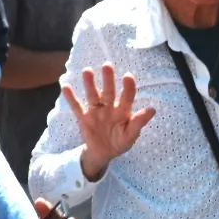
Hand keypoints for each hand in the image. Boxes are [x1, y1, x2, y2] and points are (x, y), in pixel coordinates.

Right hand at [61, 63, 154, 180]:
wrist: (103, 153)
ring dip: (90, 84)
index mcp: (123, 110)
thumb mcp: (131, 135)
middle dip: (108, 79)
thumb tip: (153, 109)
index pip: (127, 96)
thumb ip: (139, 122)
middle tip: (107, 65)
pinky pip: (77, 107)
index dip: (128, 87)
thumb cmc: (120, 141)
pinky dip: (71, 98)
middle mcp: (109, 107)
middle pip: (109, 91)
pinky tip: (65, 86)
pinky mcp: (84, 118)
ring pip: (93, 95)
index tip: (128, 76)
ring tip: (87, 71)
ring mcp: (96, 111)